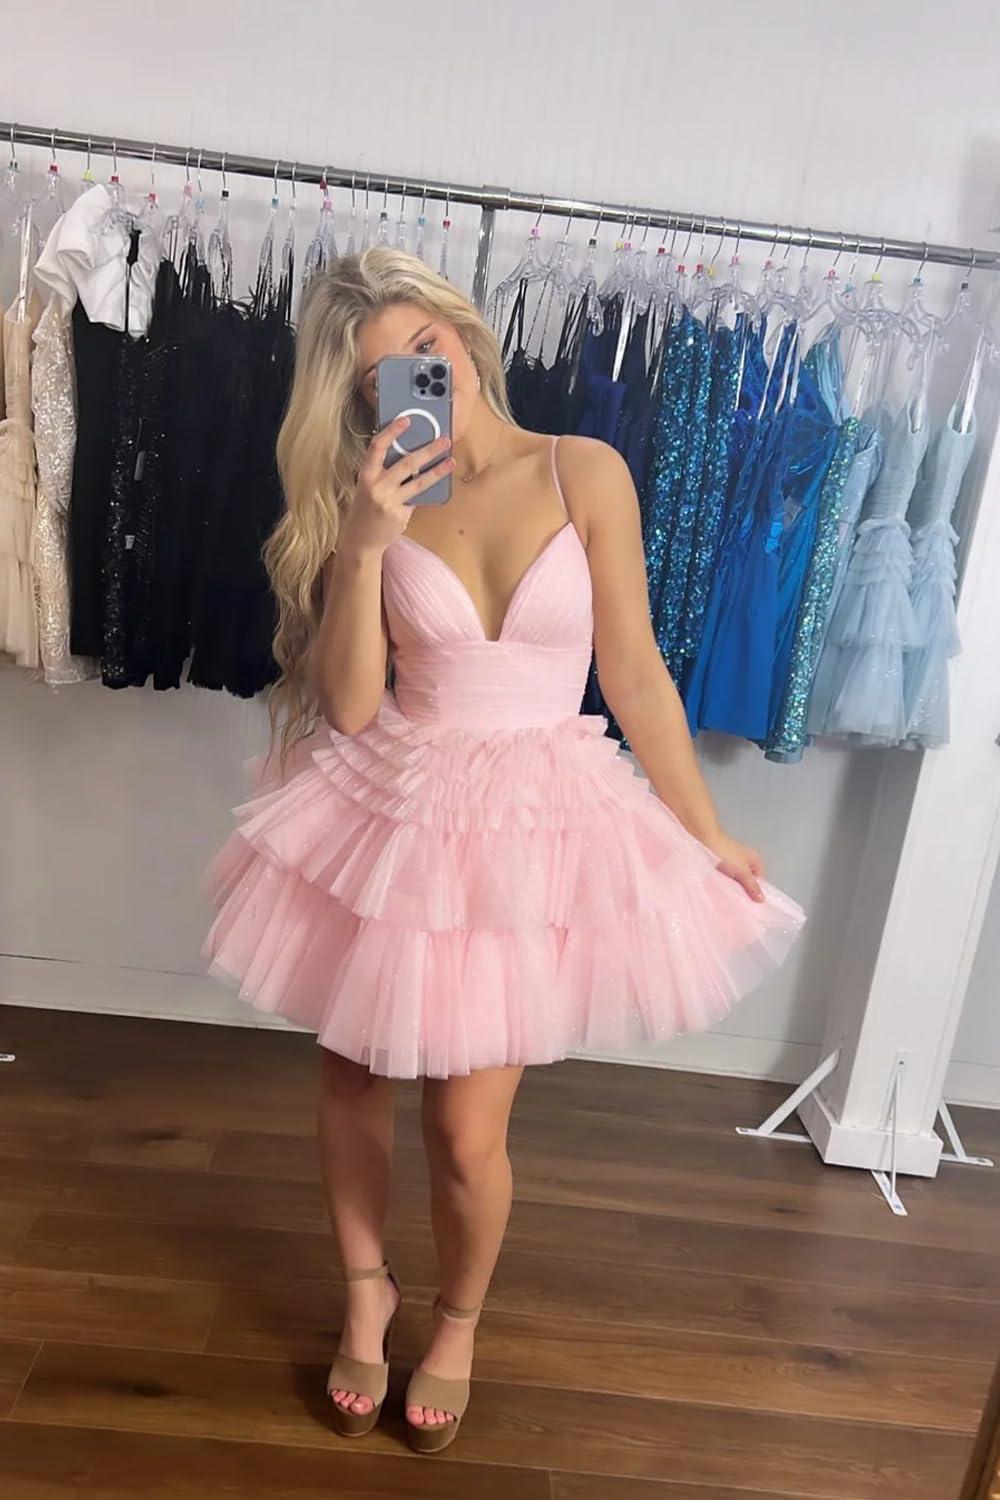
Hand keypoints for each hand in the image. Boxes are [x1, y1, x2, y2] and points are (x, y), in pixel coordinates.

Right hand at [340, 416, 453, 555]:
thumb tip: (410, 458)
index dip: (392, 431)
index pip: (377, 447)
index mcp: (366, 475)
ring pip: (419, 482)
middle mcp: (377, 487)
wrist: (359, 541)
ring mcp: (389, 502)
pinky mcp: (400, 515)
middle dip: (429, 450)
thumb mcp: (367, 487)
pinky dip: (426, 493)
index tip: (406, 420)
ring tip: (451, 461)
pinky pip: (417, 500)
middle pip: (407, 463)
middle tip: (444, 440)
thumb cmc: (365, 510)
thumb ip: (383, 472)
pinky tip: (438, 486)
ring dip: (438, 470)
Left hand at [706, 832, 765, 902]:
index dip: (756, 891)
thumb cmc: (726, 854)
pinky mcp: (721, 865)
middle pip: (748, 881)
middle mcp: (745, 860)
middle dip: (744, 891)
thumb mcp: (742, 871)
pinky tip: (722, 893)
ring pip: (736, 880)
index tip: (752, 904)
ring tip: (731, 900)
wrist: (704, 840)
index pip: (760, 880)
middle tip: (740, 905)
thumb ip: (752, 885)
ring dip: (733, 888)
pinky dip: (725, 884)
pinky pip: (726, 878)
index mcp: (755, 859)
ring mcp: (733, 862)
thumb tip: (762, 900)